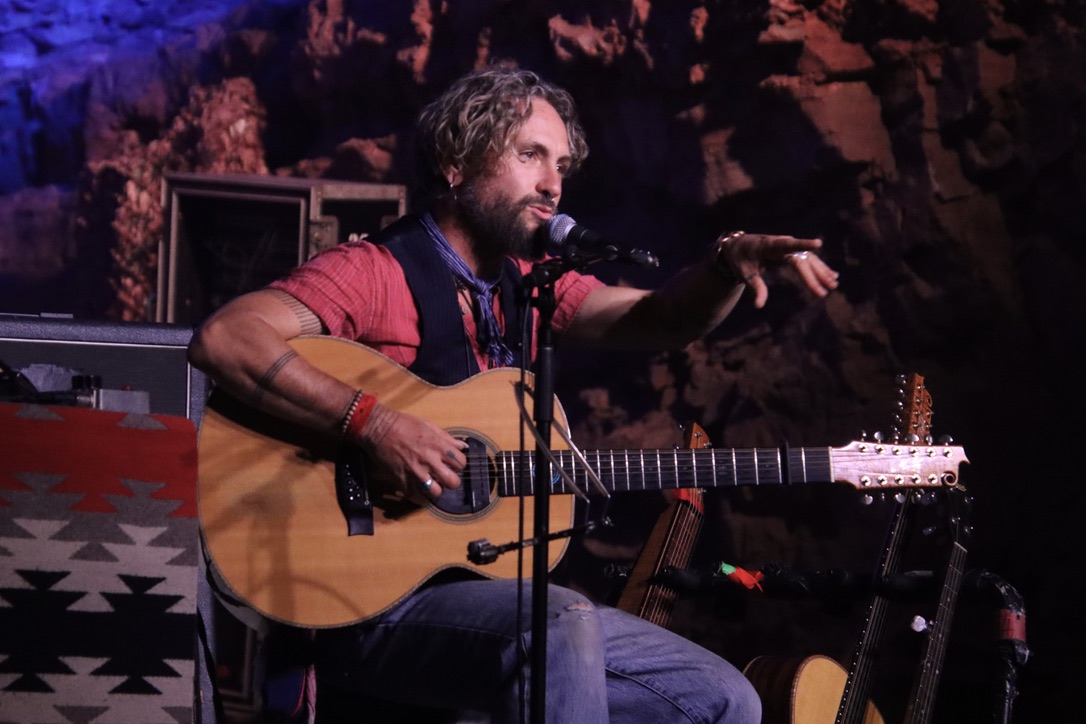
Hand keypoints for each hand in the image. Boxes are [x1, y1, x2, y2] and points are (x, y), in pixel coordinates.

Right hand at [356, 404, 466, 498]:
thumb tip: (463, 446)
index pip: (461, 463)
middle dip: (451, 482)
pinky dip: (417, 496)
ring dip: (435, 490)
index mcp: (438, 446)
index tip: (452, 465)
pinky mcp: (402, 480)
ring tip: (432, 486)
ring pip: (436, 492)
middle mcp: (430, 460)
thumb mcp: (429, 425)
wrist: (378, 428)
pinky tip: (417, 491)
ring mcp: (416, 472)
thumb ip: (447, 438)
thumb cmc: (404, 424)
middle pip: (453, 482)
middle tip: (445, 478)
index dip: (459, 465)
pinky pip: (414, 496)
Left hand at [714, 231, 838, 307]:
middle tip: (828, 289)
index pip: (789, 245)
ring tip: (834, 284)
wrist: (738, 247)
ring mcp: (789, 247)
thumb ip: (755, 287)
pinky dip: (819, 268)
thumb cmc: (740, 260)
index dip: (804, 244)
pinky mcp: (791, 252)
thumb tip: (759, 306)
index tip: (818, 244)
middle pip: (802, 259)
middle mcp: (783, 244)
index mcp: (770, 245)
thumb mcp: (744, 274)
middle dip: (815, 274)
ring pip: (809, 259)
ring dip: (822, 271)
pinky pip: (808, 260)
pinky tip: (832, 276)